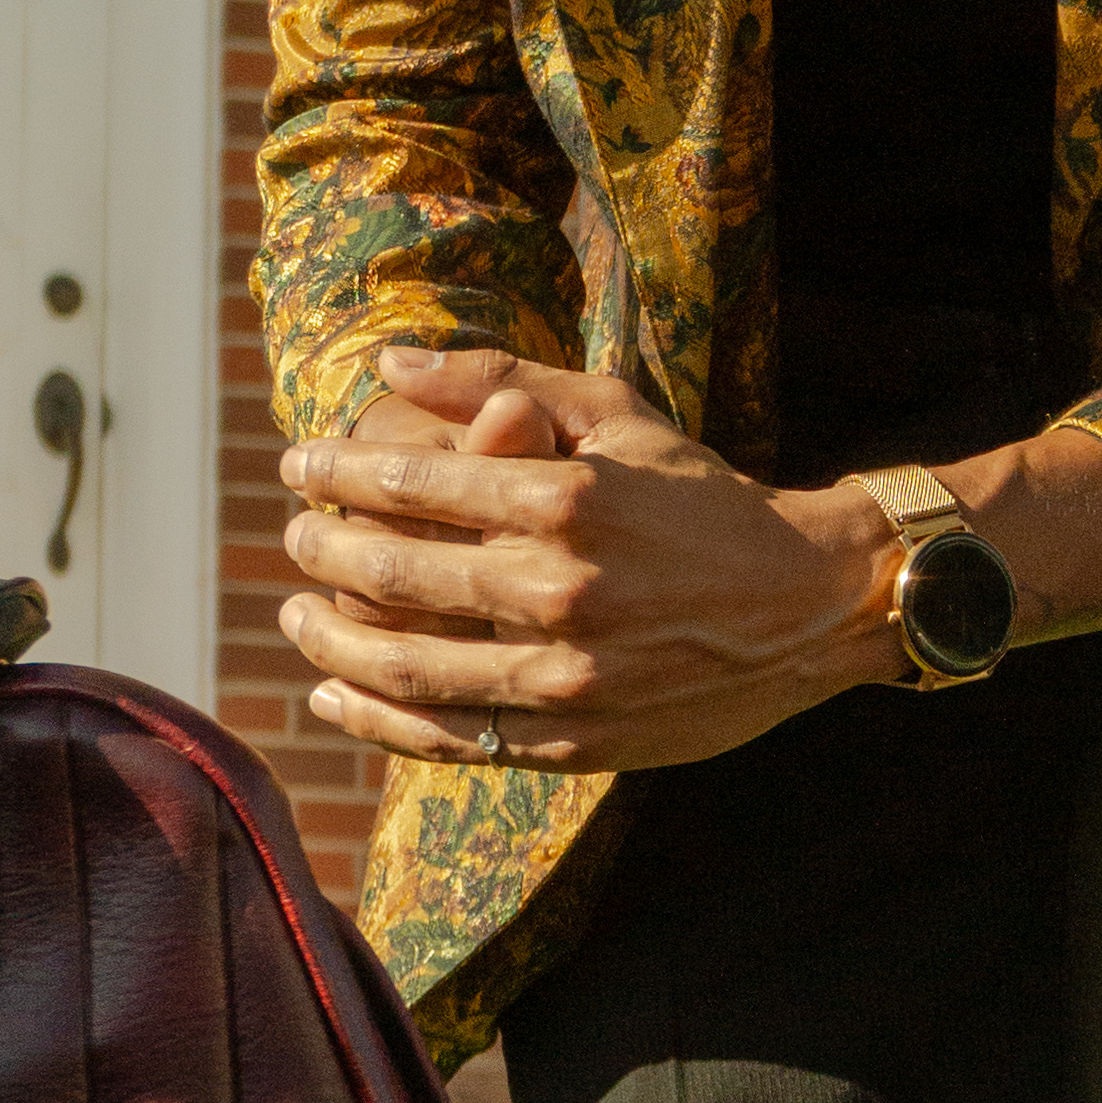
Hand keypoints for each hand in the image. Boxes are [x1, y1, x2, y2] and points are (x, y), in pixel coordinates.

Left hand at [279, 347, 903, 772]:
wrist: (806, 605)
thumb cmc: (702, 499)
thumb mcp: (617, 416)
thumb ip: (502, 382)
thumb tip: (391, 364)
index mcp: (566, 500)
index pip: (409, 483)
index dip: (336, 472)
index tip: (297, 465)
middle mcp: (558, 589)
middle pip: (391, 574)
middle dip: (321, 550)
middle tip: (295, 536)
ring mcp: (563, 675)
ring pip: (404, 666)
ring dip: (330, 640)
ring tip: (296, 616)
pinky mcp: (570, 738)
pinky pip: (447, 736)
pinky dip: (375, 718)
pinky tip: (334, 694)